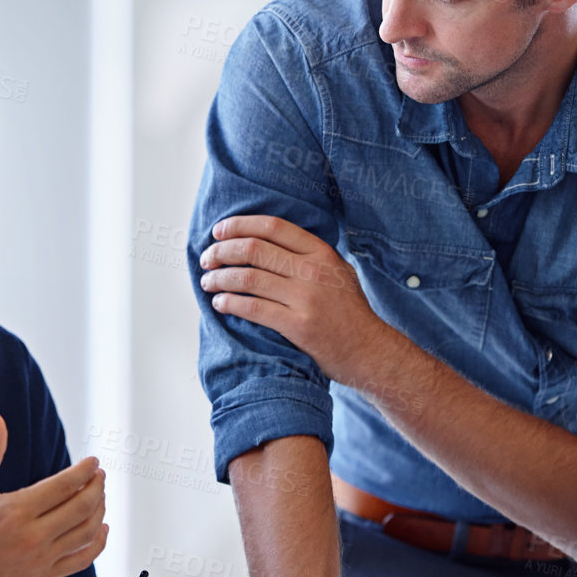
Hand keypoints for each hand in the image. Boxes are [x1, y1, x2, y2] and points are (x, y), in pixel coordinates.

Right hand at [0, 414, 108, 576]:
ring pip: (86, 534)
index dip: (84, 471)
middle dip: (97, 487)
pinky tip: (100, 530)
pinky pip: (80, 561)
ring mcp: (39, 561)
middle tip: (99, 475)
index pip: (64, 486)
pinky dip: (97, 544)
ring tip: (100, 496)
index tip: (92, 461)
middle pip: (82, 508)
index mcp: (15, 511)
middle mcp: (32, 538)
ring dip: (99, 511)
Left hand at [199, 216, 398, 385]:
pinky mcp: (297, 325)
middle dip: (221, 251)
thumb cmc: (350, 312)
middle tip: (207, 259)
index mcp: (321, 252)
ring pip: (248, 278)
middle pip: (254, 249)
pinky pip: (252, 308)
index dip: (239, 225)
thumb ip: (310, 255)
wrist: (369, 351)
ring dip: (220, 278)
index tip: (219, 232)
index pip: (272, 226)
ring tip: (208, 282)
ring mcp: (305, 298)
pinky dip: (229, 303)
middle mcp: (313, 271)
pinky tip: (219, 303)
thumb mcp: (338, 271)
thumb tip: (268, 240)